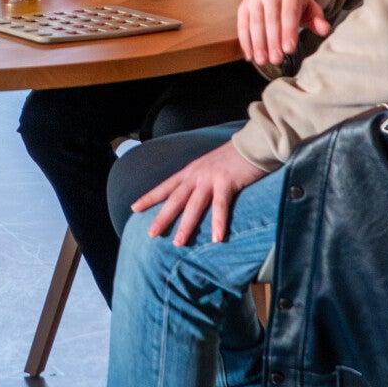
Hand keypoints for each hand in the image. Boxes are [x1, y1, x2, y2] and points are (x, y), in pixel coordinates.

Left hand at [132, 142, 270, 245]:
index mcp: (191, 171)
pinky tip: (216, 238)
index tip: (134, 208)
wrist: (253, 143)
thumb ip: (201, 180)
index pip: (166, 186)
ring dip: (186, 225)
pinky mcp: (227, 181)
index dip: (150, 197)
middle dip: (162, 216)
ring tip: (178, 243)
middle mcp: (196, 174)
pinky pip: (221, 206)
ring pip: (194, 205)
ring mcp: (211, 178)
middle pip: (175, 199)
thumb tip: (195, 195)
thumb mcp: (211, 167)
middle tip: (150, 234)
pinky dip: (218, 222)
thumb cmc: (234, 158)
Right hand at [236, 0, 331, 66]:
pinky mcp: (244, 6)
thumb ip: (317, 20)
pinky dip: (246, 42)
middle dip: (273, 42)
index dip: (288, 32)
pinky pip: (242, 25)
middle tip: (276, 60)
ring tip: (262, 61)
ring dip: (258, 44)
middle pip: (271, 20)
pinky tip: (250, 56)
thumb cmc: (295, 4)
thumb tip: (325, 29)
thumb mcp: (309, 8)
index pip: (289, 14)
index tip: (289, 50)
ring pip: (255, 23)